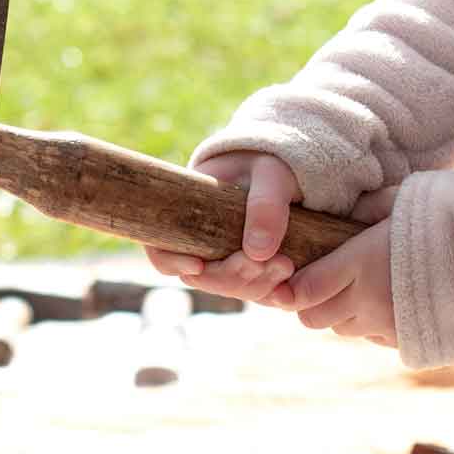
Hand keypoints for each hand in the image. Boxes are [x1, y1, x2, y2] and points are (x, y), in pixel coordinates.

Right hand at [143, 151, 305, 302]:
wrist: (292, 170)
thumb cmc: (271, 161)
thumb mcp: (270, 172)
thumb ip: (265, 205)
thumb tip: (257, 252)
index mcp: (186, 213)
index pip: (160, 248)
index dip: (171, 261)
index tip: (197, 264)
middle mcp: (200, 242)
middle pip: (201, 277)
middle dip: (232, 276)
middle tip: (268, 261)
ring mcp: (225, 259)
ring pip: (230, 288)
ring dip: (255, 284)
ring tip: (286, 266)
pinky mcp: (251, 271)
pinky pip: (254, 291)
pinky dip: (271, 290)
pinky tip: (289, 280)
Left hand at [270, 190, 397, 345]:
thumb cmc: (440, 220)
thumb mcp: (398, 201)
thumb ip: (364, 206)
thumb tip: (343, 210)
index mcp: (362, 261)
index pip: (304, 288)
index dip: (288, 287)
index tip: (283, 277)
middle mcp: (369, 299)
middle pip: (313, 316)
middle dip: (310, 301)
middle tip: (321, 280)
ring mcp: (388, 323)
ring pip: (341, 329)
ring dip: (340, 313)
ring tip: (356, 288)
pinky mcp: (406, 339)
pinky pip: (372, 339)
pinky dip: (370, 325)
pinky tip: (383, 302)